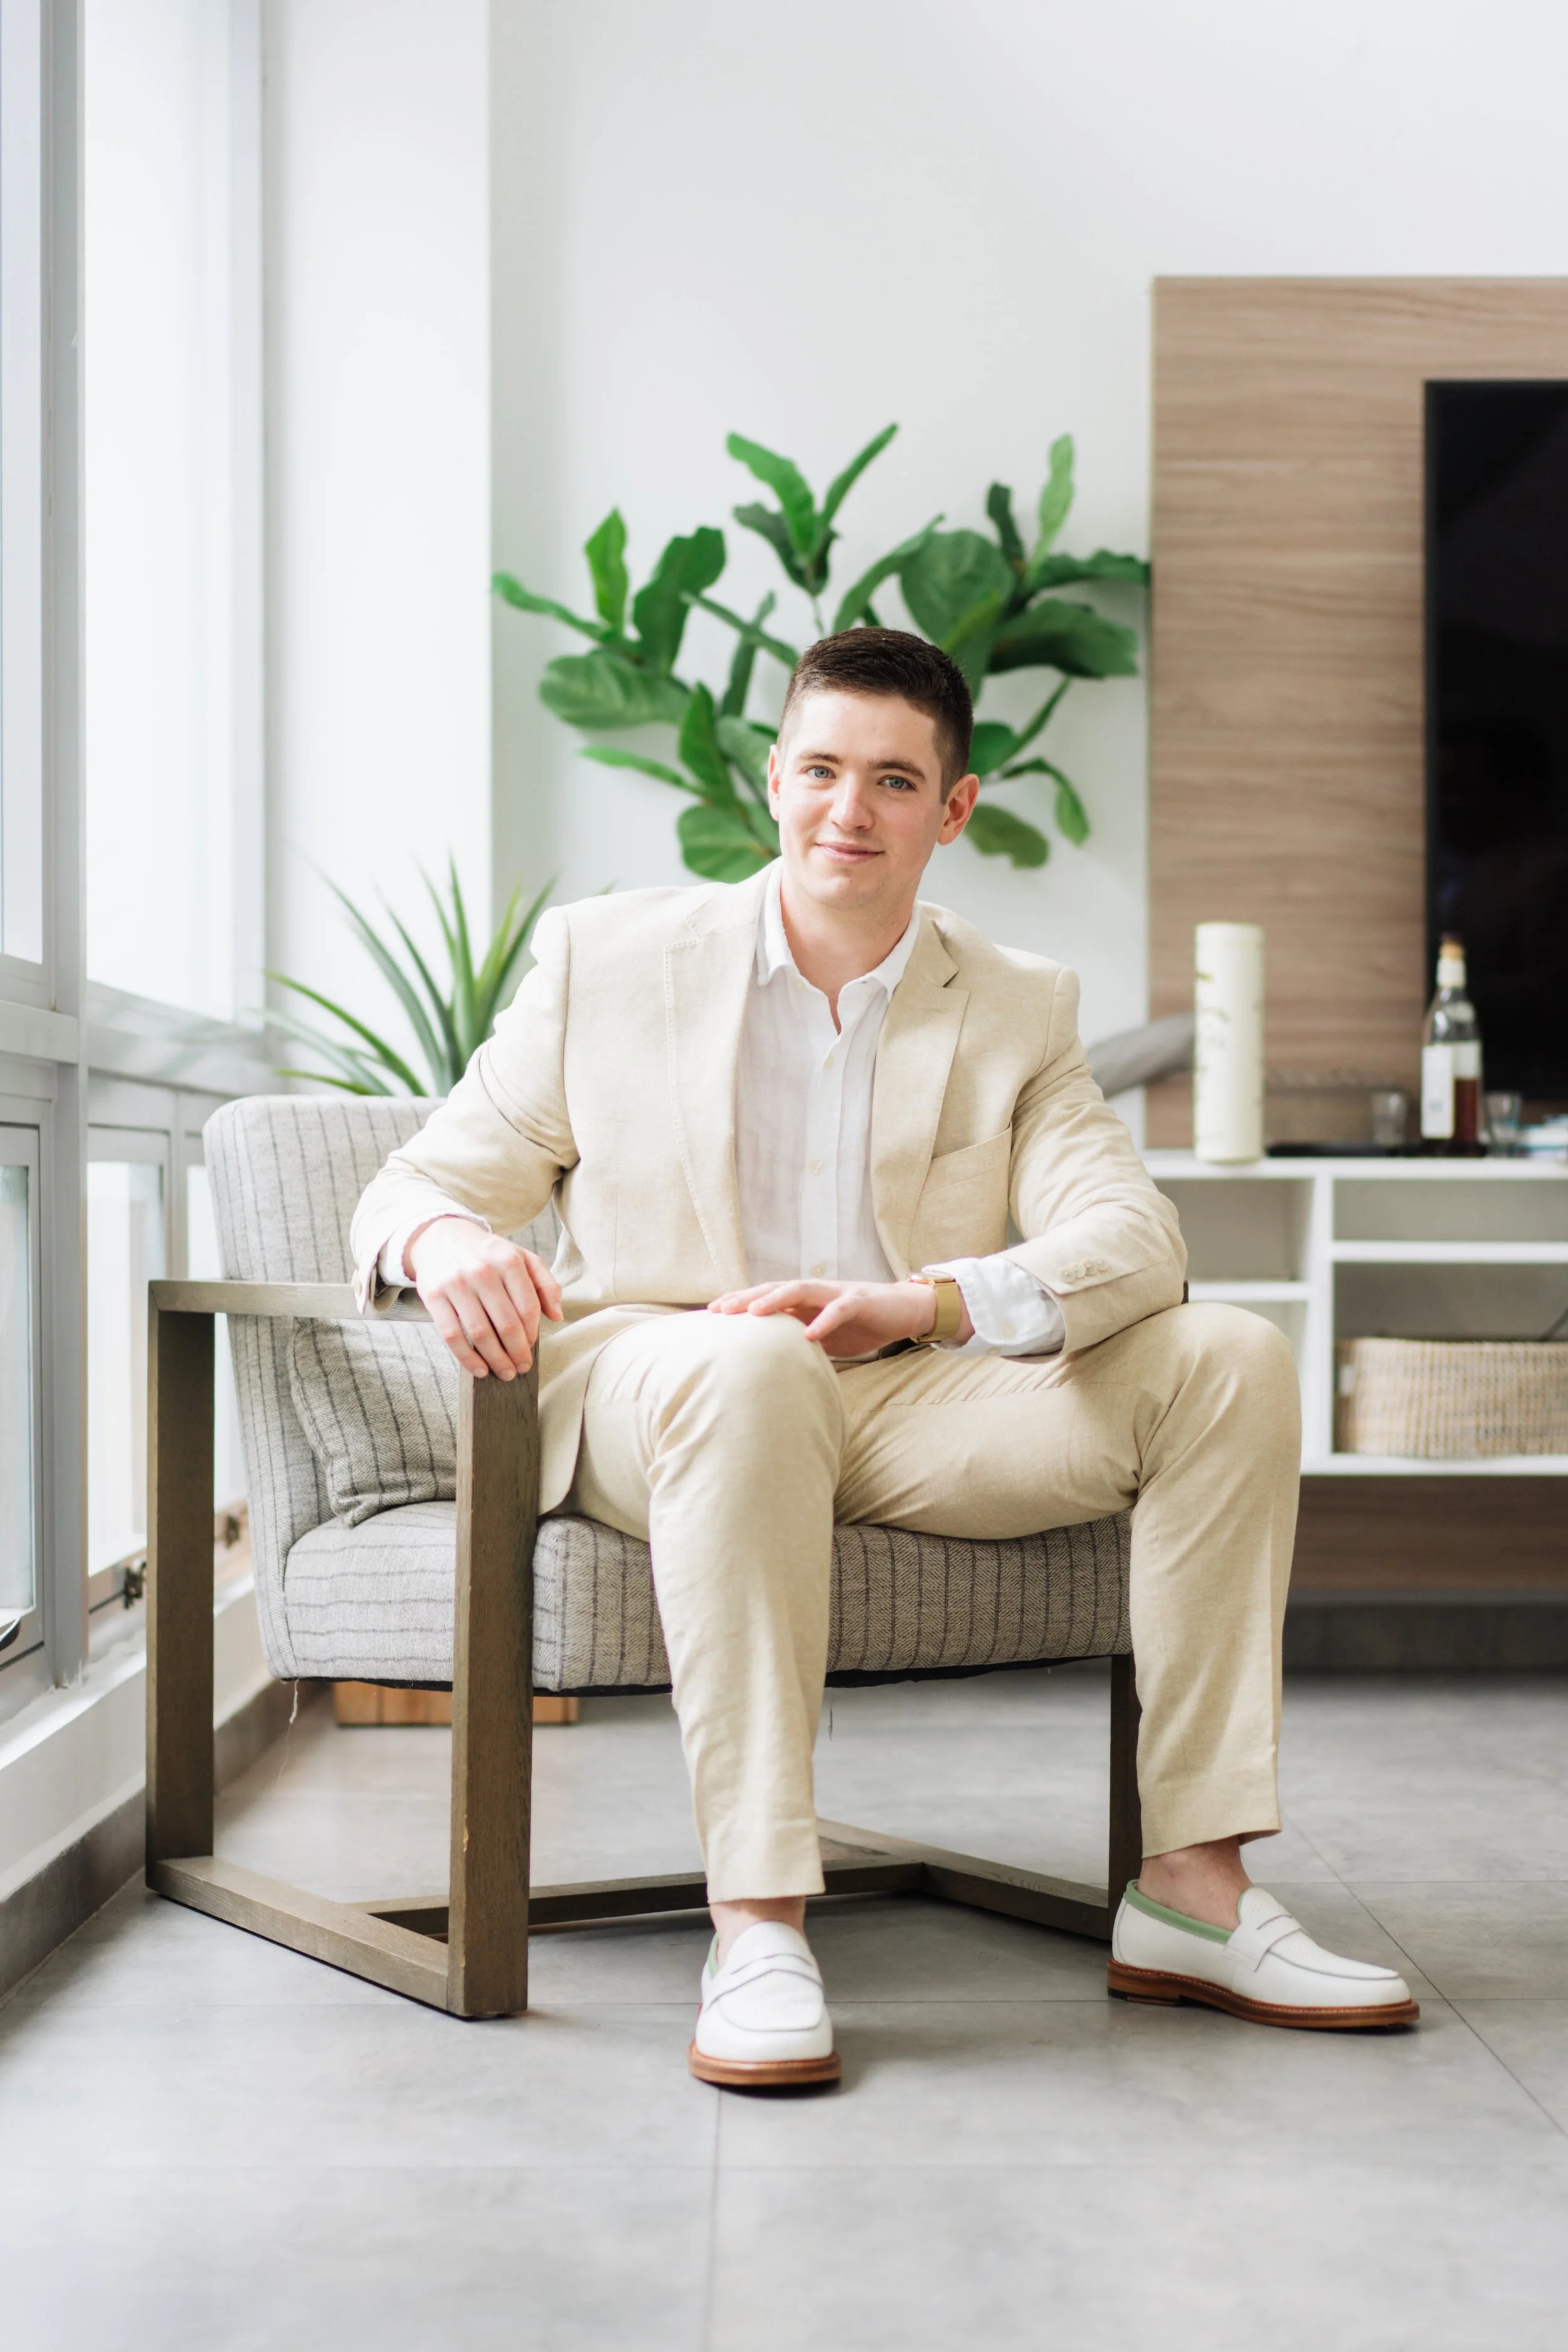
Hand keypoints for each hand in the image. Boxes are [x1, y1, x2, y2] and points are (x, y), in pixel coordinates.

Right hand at [405, 1216, 562, 1379]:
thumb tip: (557, 1316)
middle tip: (522, 1368)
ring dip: (496, 1360)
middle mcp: (482, 1271)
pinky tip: (479, 1370)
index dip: (532, 1333)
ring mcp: (455, 1284)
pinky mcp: (433, 1296)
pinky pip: (452, 1336)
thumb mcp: (521, 1258)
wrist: (441, 1237)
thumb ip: (545, 1284)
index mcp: (508, 1260)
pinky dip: (467, 1358)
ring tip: (505, 1372)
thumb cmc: (488, 1254)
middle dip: (517, 1352)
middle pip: (506, 1324)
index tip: (531, 1347)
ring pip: (480, 1333)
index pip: (527, 1307)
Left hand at [707, 1277, 968, 1357]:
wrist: (905, 1311)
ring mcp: (837, 1294)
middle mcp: (816, 1292)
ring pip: (800, 1289)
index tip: (712, 1313)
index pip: (766, 1298)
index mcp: (806, 1301)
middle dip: (745, 1297)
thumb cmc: (862, 1324)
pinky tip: (808, 1335)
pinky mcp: (860, 1302)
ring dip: (775, 1300)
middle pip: (775, 1288)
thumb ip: (800, 1342)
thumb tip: (772, 1363)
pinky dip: (823, 1321)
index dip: (739, 1303)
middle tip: (719, 1310)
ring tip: (753, 1313)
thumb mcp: (826, 1336)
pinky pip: (838, 1310)